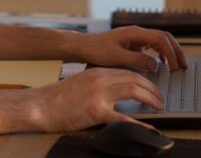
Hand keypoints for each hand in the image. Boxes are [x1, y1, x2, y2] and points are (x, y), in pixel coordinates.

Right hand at [31, 67, 163, 131]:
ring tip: (158, 106)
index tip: (151, 88)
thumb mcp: (81, 82)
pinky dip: (140, 124)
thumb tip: (116, 91)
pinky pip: (124, 118)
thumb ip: (98, 83)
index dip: (143, 80)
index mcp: (97, 72)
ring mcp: (99, 94)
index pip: (127, 72)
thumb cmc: (57, 98)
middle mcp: (100, 79)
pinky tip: (149, 128)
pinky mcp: (96, 111)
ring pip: (134, 91)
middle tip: (160, 99)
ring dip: (150, 99)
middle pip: (135, 79)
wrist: (40, 105)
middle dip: (151, 88)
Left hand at [76, 26, 186, 69]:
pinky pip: (152, 44)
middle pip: (164, 37)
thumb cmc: (97, 50)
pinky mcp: (133, 42)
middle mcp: (138, 32)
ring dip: (170, 51)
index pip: (161, 39)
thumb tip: (156, 64)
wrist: (84, 46)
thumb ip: (137, 60)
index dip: (171, 53)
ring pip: (160, 40)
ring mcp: (136, 36)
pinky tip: (162, 63)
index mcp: (135, 33)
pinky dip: (161, 52)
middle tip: (183, 66)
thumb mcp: (117, 58)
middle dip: (176, 50)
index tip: (176, 67)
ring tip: (177, 65)